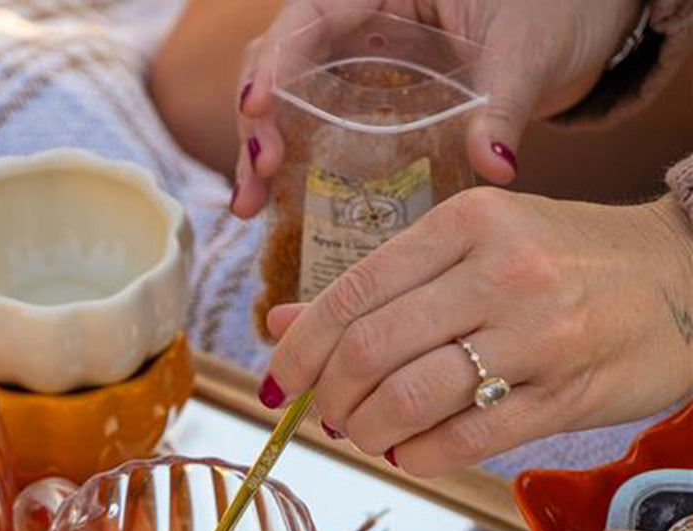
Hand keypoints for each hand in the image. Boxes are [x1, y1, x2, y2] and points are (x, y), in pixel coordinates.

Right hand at [232, 0, 643, 214]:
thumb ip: (506, 106)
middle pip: (283, 61)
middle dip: (257, 122)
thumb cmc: (562, 11)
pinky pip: (315, 124)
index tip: (258, 108)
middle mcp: (362, 16)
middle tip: (255, 182)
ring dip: (262, 152)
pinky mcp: (369, 99)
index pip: (312, 14)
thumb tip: (492, 168)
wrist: (584, 25)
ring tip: (250, 208)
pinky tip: (276, 206)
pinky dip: (292, 164)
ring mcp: (361, 59)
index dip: (276, 60)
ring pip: (290, 96)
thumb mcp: (530, 51)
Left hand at [259, 189, 692, 475]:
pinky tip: (411, 453)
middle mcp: (501, 272)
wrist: (683, 275)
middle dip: (330, 397)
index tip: (277, 382)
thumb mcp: (470, 247)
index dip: (299, 348)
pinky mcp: (566, 394)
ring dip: (368, 432)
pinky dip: (419, 457)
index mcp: (468, 223)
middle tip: (327, 415)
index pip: (354, 293)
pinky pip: (465, 441)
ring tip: (367, 435)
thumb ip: (378, 286)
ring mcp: (539, 335)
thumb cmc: (560, 260)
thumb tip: (281, 325)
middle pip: (371, 350)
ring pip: (412, 399)